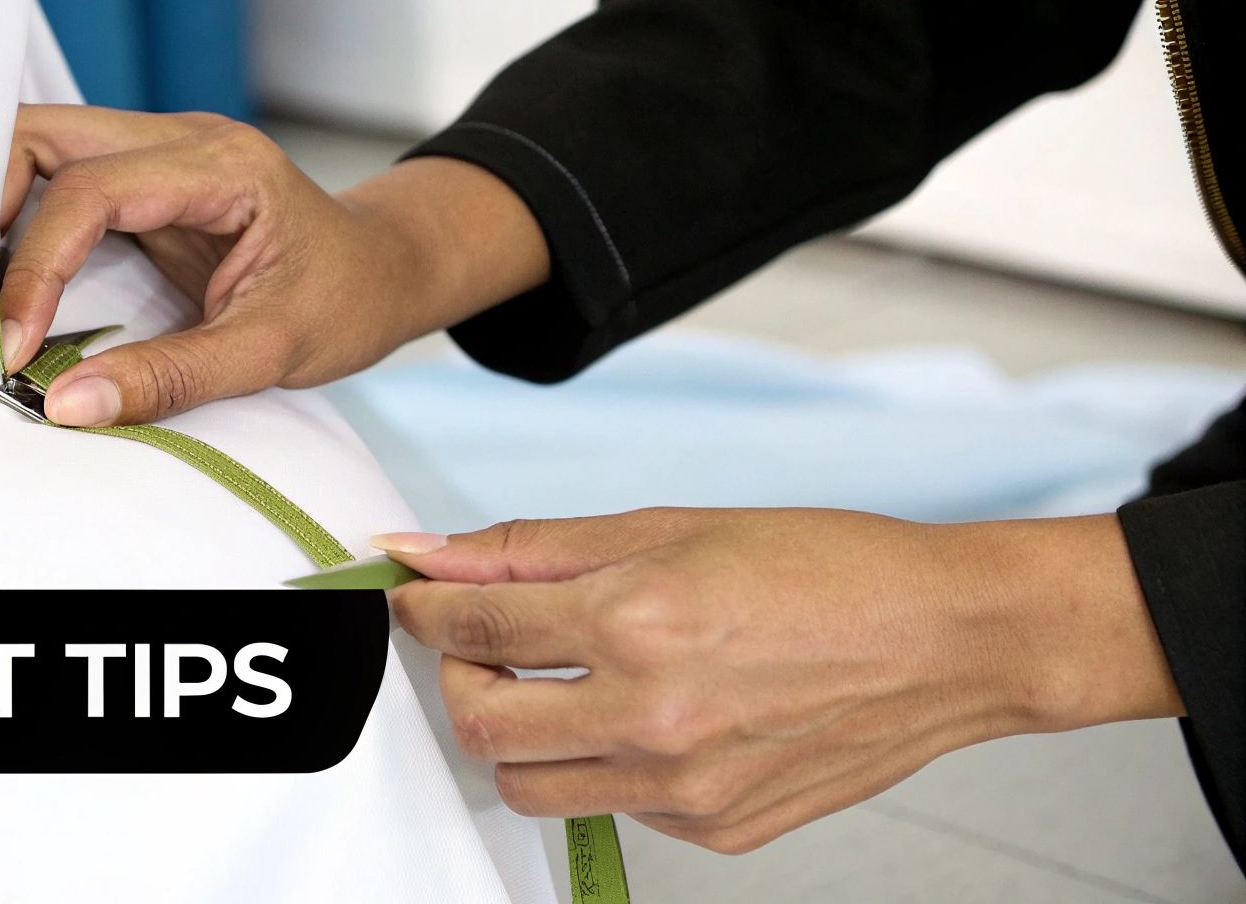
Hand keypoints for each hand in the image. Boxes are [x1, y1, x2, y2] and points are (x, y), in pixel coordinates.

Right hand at [0, 106, 548, 424]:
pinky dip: (25, 228)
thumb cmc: (348, 300)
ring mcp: (158, 153)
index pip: (90, 191)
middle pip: (43, 134)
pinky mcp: (144, 182)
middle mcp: (180, 139)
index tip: (12, 346)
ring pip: (41, 147)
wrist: (387, 272)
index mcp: (220, 165)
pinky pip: (60, 183)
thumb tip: (66, 406)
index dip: (36, 268)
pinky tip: (13, 287)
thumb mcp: (272, 351)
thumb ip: (172, 378)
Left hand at [382, 508, 1181, 852]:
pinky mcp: (716, 831)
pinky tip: (643, 716)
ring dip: (517, 735)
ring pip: (531, 785)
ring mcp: (684, 786)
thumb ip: (538, 548)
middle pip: (481, 725)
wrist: (944, 640)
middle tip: (477, 648)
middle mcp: (652, 714)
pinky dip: (601, 764)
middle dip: (457, 680)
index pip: (474, 628)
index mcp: (637, 620)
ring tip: (556, 686)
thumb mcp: (670, 527)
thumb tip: (437, 551)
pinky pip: (613, 807)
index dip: (423, 607)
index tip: (413, 596)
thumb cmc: (826, 568)